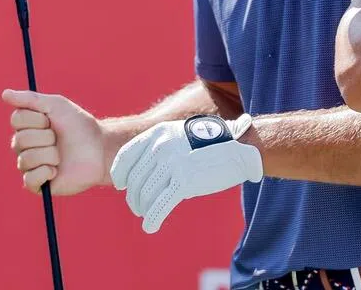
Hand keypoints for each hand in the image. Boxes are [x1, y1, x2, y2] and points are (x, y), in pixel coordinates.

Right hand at [3, 89, 110, 195]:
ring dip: (50, 154)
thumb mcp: (57, 105)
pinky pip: (29, 179)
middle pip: (20, 140)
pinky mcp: (37, 184)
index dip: (36, 119)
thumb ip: (31, 99)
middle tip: (58, 138)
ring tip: (61, 155)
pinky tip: (56, 171)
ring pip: (26, 159)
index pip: (16, 119)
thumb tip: (5, 93)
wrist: (99, 148)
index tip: (51, 119)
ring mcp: (30, 166)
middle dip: (46, 137)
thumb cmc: (79, 125)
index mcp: (26, 127)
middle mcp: (24, 146)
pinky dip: (45, 172)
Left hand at [110, 116, 261, 233]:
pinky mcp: (184, 182)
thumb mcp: (180, 136)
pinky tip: (151, 227)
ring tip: (148, 216)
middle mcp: (161, 147)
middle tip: (139, 207)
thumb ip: (160, 149)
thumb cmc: (211, 144)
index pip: (126, 156)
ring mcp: (172, 164)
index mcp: (158, 133)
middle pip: (134, 180)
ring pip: (144, 195)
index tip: (122, 185)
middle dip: (134, 197)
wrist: (240, 148)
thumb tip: (141, 175)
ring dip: (143, 209)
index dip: (121, 175)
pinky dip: (152, 219)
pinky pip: (159, 206)